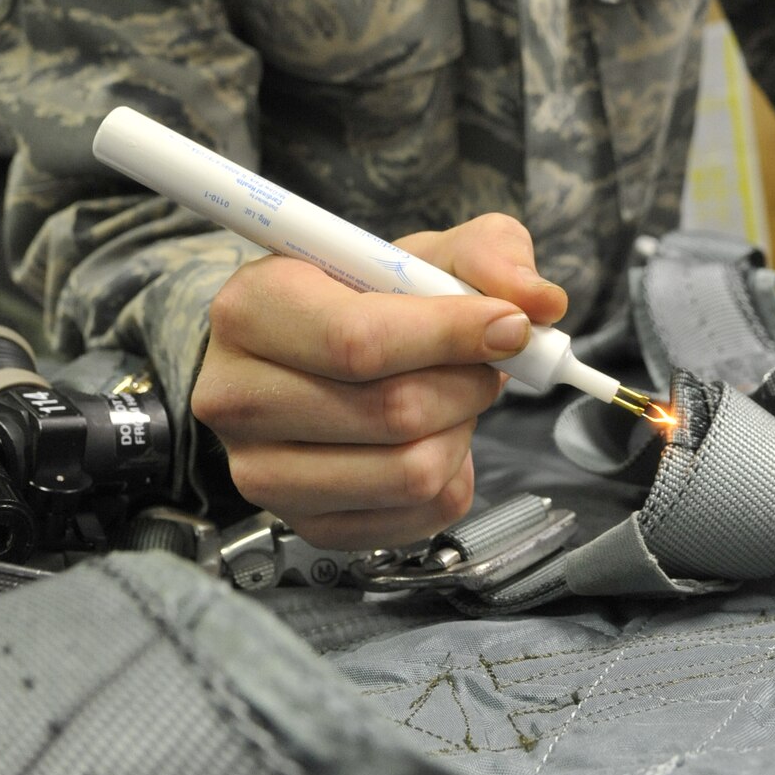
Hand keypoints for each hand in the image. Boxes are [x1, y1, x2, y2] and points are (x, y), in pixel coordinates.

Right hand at [191, 214, 567, 549]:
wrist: (316, 356)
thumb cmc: (364, 297)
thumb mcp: (422, 250)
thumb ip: (488, 254)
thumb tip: (537, 301)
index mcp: (251, 308)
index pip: (358, 340)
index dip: (450, 336)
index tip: (510, 325)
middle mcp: (237, 395)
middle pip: (391, 412)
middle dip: (466, 384)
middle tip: (483, 362)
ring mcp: (262, 471)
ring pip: (409, 471)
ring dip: (460, 431)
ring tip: (452, 397)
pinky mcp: (303, 524)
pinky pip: (416, 516)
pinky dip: (451, 475)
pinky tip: (433, 438)